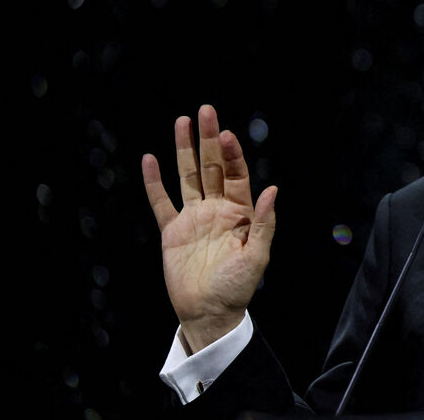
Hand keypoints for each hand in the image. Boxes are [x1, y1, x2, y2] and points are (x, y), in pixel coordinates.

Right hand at [142, 105, 276, 353]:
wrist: (209, 312)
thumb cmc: (238, 287)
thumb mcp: (257, 256)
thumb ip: (263, 222)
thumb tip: (273, 188)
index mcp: (239, 212)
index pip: (236, 174)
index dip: (232, 154)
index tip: (226, 133)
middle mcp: (216, 209)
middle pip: (211, 167)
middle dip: (209, 139)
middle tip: (206, 110)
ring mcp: (193, 218)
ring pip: (187, 176)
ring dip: (184, 150)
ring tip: (182, 121)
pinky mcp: (172, 231)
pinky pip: (161, 202)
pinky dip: (154, 182)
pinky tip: (150, 159)